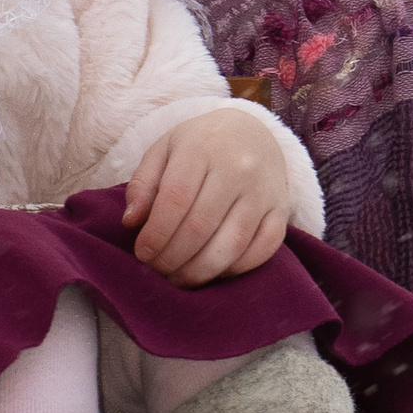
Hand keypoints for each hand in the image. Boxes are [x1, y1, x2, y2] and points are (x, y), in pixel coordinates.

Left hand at [121, 106, 290, 284]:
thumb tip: (131, 222)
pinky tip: (213, 272)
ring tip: (179, 279)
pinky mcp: (281, 212)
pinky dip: (235, 269)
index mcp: (201, 148)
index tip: (142, 253)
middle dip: (173, 258)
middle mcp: (237, 168)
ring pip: (232, 244)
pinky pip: (261, 251)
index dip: (156, 233)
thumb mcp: (164, 149)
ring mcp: (263, 191)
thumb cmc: (200, 146)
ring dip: (200, 270)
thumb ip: (143, 184)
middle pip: (201, 226)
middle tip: (157, 270)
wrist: (252, 133)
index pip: (175, 198)